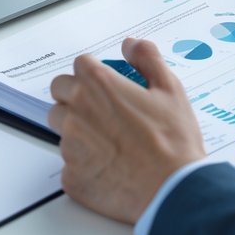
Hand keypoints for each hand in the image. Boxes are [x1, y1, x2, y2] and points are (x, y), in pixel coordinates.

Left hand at [48, 37, 205, 224]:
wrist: (173, 190)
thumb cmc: (174, 141)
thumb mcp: (170, 89)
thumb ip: (147, 58)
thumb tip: (130, 44)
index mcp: (98, 85)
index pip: (79, 65)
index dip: (94, 75)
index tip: (107, 87)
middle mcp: (76, 112)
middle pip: (61, 94)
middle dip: (79, 98)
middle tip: (108, 114)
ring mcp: (70, 146)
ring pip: (62, 129)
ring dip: (79, 131)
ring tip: (113, 144)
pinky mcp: (70, 176)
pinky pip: (69, 164)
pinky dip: (85, 164)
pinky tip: (111, 168)